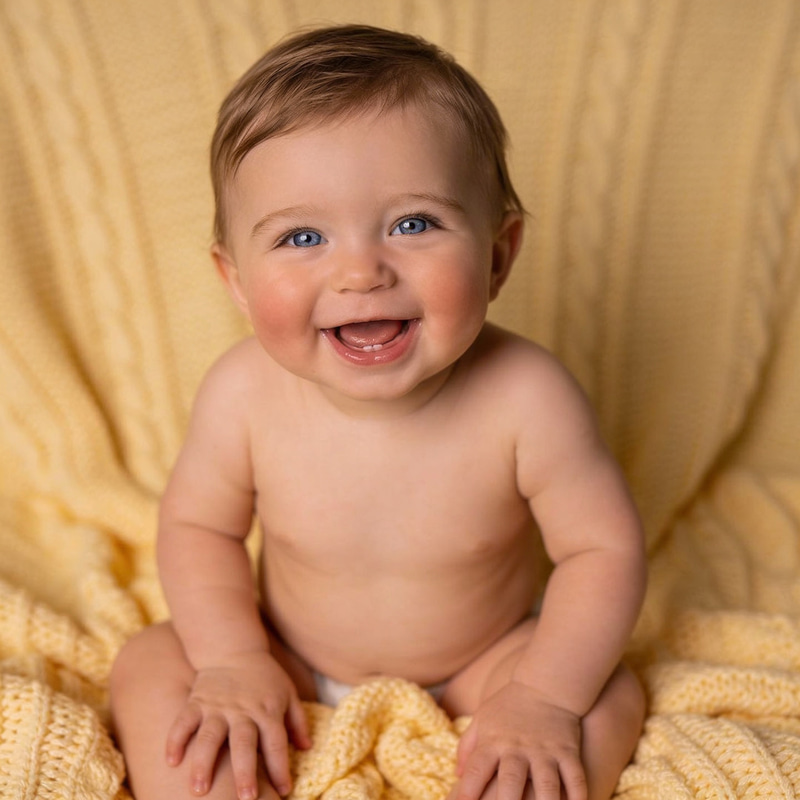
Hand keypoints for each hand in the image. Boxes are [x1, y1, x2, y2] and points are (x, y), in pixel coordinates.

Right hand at [165, 651, 310, 799]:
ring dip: (204, 763)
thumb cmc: (264, 675)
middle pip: (244, 743)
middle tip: (246, 799)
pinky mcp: (196, 701)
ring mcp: (217, 706)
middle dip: (245, 772)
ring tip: (199, 789)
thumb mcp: (288, 692)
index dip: (280, 767)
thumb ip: (298, 720)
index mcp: (267, 710)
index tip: (283, 791)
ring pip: (210, 736)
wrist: (233, 646)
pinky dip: (176, 740)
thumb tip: (307, 748)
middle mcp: (243, 710)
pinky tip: (171, 761)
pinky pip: (184, 721)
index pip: (276, 742)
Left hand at [449, 681, 585, 799]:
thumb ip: (468, 746)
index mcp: (494, 741)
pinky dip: (578, 796)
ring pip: (547, 784)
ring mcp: (545, 751)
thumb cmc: (508, 705)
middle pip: (511, 780)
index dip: (468, 789)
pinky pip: (575, 778)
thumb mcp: (482, 718)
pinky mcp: (567, 751)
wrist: (545, 684)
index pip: (477, 768)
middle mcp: (518, 748)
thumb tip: (457, 775)